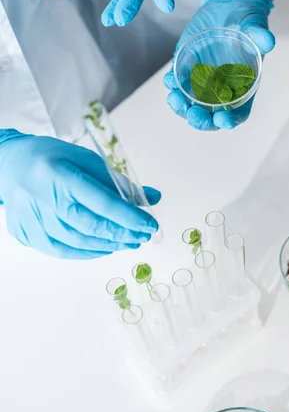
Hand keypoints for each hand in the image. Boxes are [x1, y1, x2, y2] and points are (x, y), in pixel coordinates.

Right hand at [0, 133, 159, 259]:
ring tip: (127, 242)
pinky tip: (103, 247)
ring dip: (107, 245)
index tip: (150, 225)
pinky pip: (60, 251)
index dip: (130, 217)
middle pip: (89, 225)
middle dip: (122, 234)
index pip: (102, 201)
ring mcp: (31, 218)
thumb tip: (152, 199)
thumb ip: (118, 181)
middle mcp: (42, 197)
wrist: (11, 164)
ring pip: (76, 242)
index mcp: (60, 173)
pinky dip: (86, 252)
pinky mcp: (24, 233)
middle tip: (142, 236)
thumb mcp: (86, 160)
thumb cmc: (52, 159)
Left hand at [164, 0, 273, 130]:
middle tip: (193, 114)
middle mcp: (222, 89)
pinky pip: (178, 84)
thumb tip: (268, 41)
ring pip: (191, 105)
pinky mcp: (187, 69)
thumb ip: (259, 34)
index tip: (223, 119)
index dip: (231, 120)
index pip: (238, 112)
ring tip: (174, 98)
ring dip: (182, 107)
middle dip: (202, 120)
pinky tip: (169, 80)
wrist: (227, 4)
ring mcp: (203, 82)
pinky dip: (172, 86)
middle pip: (211, 116)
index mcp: (242, 86)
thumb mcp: (254, 24)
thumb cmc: (246, 19)